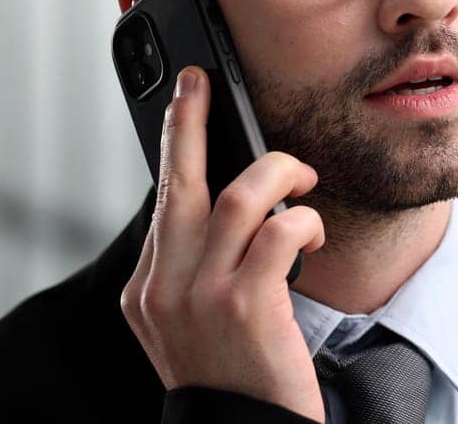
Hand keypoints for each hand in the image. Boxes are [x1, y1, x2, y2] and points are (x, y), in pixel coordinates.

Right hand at [120, 66, 327, 421]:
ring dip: (280, 174)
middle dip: (188, 120)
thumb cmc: (233, 377)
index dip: (176, 146)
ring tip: (303, 178)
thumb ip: (196, 267)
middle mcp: (163, 288)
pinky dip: (305, 219)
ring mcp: (201, 295)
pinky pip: (281, 231)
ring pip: (239, 196)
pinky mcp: (246, 304)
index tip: (184, 103)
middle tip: (200, 81)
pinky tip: (312, 229)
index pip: (162, 201)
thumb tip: (224, 200)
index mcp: (145, 290)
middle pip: (177, 180)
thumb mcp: (192, 322)